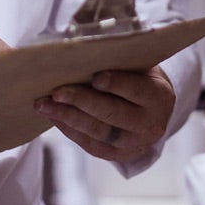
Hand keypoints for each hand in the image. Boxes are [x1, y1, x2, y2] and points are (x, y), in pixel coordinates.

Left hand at [35, 66, 175, 162]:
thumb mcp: (141, 66)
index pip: (138, 90)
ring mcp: (134, 144)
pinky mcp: (117, 155)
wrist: (154, 111)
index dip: (116, 84)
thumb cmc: (140, 78)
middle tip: (56, 91)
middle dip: (82, 102)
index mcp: (160, 97)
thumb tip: (83, 49)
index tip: (95, 77)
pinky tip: (53, 116)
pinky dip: (69, 130)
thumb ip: (120, 60)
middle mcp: (151, 124)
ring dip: (68, 117)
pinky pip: (91, 144)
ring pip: (98, 132)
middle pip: (113, 114)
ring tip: (44, 104)